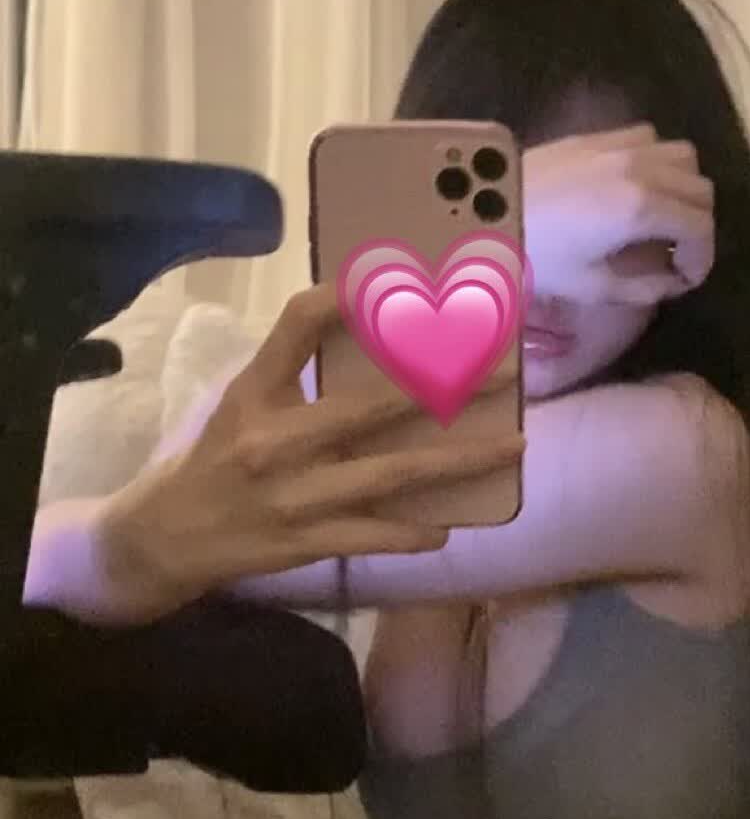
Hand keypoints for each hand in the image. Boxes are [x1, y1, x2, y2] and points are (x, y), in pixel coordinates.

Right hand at [93, 284, 523, 621]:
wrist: (167, 538)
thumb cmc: (218, 457)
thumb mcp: (243, 400)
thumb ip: (296, 366)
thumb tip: (372, 321)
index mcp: (254, 393)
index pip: (296, 328)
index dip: (344, 298)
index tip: (399, 276)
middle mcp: (274, 441)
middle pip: (369, 405)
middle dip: (444, 384)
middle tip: (506, 366)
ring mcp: (295, 496)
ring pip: (392, 475)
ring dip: (459, 460)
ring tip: (513, 445)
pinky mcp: (308, 541)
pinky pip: (374, 535)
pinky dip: (414, 531)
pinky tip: (449, 526)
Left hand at [523, 124, 714, 307]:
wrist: (487, 215)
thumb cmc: (538, 258)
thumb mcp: (593, 286)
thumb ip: (645, 286)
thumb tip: (673, 282)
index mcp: (641, 208)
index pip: (700, 227)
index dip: (702, 258)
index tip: (686, 279)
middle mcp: (640, 168)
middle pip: (700, 189)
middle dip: (698, 225)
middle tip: (677, 254)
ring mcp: (619, 145)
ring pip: (684, 157)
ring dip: (684, 188)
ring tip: (663, 217)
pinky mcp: (598, 136)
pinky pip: (649, 138)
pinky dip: (658, 161)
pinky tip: (636, 186)